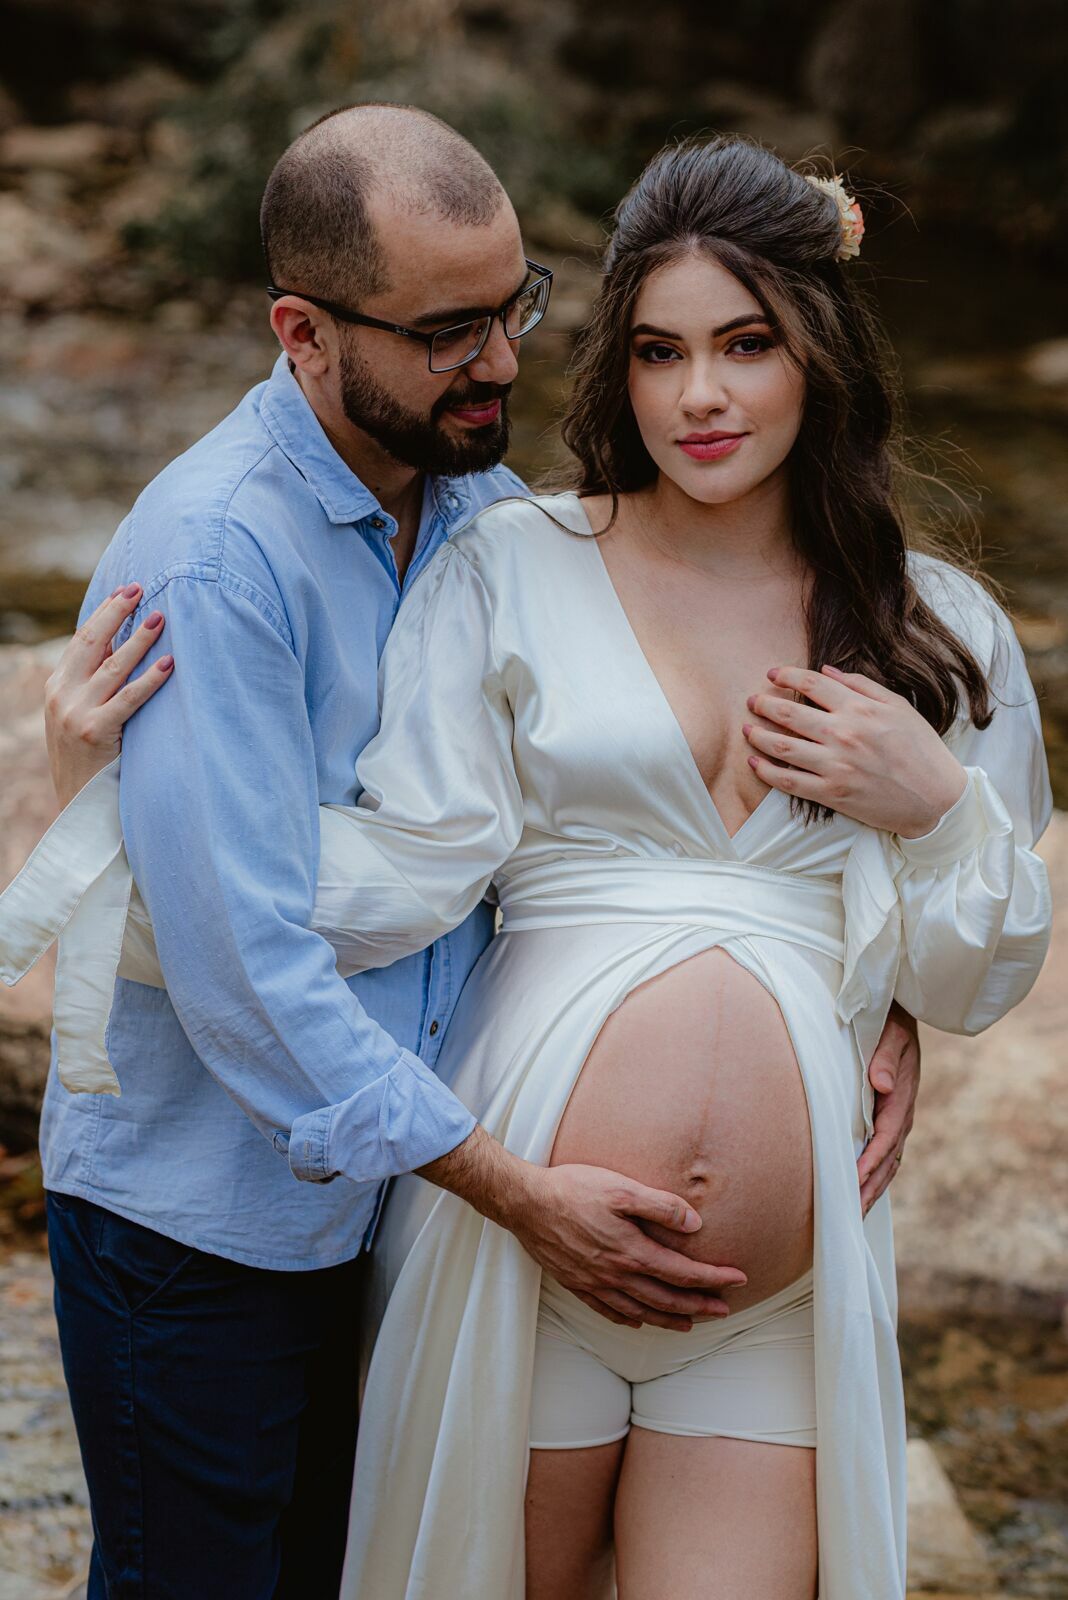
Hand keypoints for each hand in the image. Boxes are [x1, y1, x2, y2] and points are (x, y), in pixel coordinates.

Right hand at [44, 585, 172, 808]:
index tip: (126, 590)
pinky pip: (128, 699)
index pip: (81, 640)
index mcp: (57, 687)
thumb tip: (121, 650)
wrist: (77, 806)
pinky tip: (169, 665)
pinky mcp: (94, 732)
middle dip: (117, 613)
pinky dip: (150, 680)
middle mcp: (61, 695)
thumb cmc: (89, 759)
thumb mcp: (80, 716)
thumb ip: (94, 686)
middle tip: (141, 589)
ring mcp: (75, 713)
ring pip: (111, 666)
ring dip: (139, 640)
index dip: (104, 613)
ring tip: (162, 618)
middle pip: (91, 642)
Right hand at [419, 1126, 746, 1330]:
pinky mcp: (577, 1284)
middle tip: (725, 1310)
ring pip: (641, 1312)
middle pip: (667, 1299)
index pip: (683, 1273)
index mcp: (632, 1252)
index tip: (738, 1280)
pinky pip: (610, 1312)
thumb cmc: (573, 1189)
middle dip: (700, 1305)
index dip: (713, 1279)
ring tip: (690, 1323)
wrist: (525, 1202)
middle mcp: (616, 1276)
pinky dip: (632, 1320)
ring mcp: (595, 1284)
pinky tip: (640, 1321)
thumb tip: (696, 1224)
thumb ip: (660, 1206)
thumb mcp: (621, 1188)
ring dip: (670, 1319)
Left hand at [742, 664, 967, 836]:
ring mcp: (835, 766)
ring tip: (747, 728)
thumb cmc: (920, 748)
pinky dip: (766, 771)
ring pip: (781, 746)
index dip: (787, 675)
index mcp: (860, 710)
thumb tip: (827, 671)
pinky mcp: (831, 794)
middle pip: (788, 713)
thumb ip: (862, 686)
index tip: (772, 674)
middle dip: (764, 704)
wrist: (935, 797)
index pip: (812, 684)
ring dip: (758, 735)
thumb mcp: (899, 707)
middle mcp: (843, 735)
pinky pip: (788, 781)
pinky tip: (755, 762)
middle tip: (752, 701)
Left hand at [857, 1002, 919, 1214]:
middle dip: (871, 1186)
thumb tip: (882, 1083)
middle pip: (888, 1159)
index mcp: (902, 1096)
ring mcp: (898, 1120)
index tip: (856, 1178)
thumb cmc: (890, 1024)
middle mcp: (902, 1114)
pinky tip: (860, 1191)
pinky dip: (874, 1176)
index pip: (887, 1135)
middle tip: (852, 1213)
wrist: (900, 1018)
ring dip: (872, 1188)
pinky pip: (884, 1155)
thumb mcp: (891, 1034)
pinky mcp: (890, 1121)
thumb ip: (885, 1057)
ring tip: (854, 1214)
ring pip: (888, 1163)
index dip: (872, 1158)